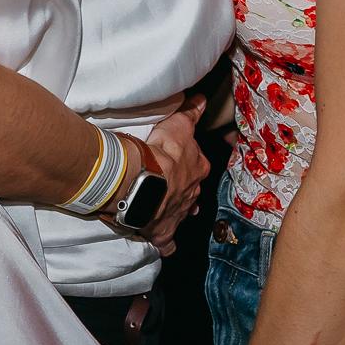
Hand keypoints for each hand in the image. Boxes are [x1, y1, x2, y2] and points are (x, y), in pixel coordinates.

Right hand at [138, 93, 210, 252]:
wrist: (141, 182)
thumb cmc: (161, 152)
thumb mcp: (178, 124)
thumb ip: (191, 113)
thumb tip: (203, 98)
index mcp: (197, 171)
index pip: (198, 165)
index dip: (190, 164)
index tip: (181, 163)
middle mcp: (192, 195)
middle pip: (190, 191)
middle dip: (183, 190)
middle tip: (171, 186)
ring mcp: (178, 216)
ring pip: (181, 214)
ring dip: (175, 212)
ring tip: (166, 210)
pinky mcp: (163, 233)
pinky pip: (168, 243)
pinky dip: (166, 244)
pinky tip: (165, 246)